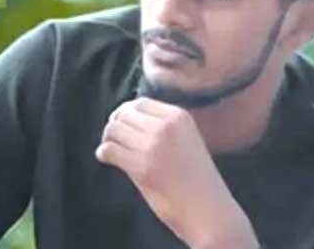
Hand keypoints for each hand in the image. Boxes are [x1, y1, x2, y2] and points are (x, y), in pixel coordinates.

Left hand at [95, 97, 258, 248]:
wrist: (209, 212)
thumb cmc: (197, 182)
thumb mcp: (187, 141)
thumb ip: (162, 129)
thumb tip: (125, 120)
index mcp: (179, 117)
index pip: (141, 102)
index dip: (126, 112)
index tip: (120, 123)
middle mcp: (166, 126)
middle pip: (125, 114)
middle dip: (115, 125)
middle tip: (112, 138)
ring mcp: (154, 146)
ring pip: (114, 129)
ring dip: (107, 139)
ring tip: (109, 150)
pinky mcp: (142, 167)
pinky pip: (110, 149)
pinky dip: (104, 153)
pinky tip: (106, 159)